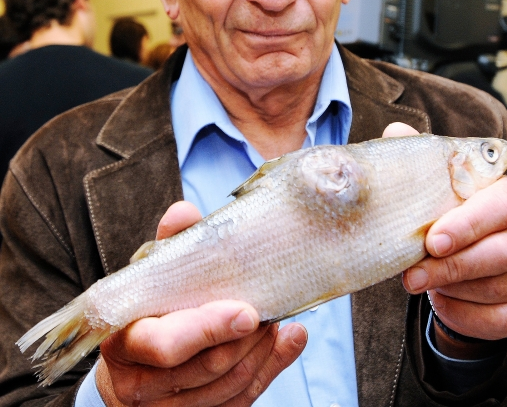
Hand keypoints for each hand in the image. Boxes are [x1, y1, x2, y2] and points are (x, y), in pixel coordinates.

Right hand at [96, 201, 306, 405]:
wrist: (131, 364)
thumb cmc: (144, 311)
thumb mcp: (150, 275)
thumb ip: (169, 244)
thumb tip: (185, 213)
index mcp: (124, 343)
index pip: (165, 345)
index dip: (208, 329)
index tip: (246, 312)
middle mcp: (140, 385)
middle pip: (208, 368)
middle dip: (247, 339)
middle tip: (269, 308)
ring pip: (230, 388)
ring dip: (262, 352)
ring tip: (277, 320)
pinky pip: (240, 402)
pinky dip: (270, 370)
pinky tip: (287, 343)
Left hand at [383, 124, 506, 342]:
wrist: (462, 252)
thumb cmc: (447, 213)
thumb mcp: (433, 184)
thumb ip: (419, 159)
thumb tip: (397, 132)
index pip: (499, 208)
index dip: (467, 226)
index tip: (431, 241)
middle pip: (503, 253)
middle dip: (452, 267)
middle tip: (411, 275)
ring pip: (504, 288)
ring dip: (456, 291)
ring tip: (421, 285)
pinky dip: (471, 318)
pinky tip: (443, 305)